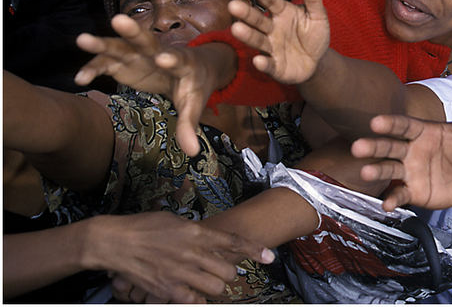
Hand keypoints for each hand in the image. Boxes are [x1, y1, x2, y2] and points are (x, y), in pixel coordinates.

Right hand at [74, 15, 234, 156]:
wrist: (189, 68)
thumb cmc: (193, 85)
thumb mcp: (194, 104)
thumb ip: (189, 125)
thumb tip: (192, 153)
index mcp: (183, 62)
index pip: (178, 59)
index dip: (171, 59)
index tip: (163, 59)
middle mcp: (158, 52)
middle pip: (147, 40)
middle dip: (134, 31)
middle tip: (119, 21)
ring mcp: (139, 55)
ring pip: (120, 45)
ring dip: (102, 42)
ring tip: (82, 39)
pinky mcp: (124, 61)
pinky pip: (106, 63)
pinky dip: (94, 67)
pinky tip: (80, 78)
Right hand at [87, 212, 273, 303]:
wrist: (114, 242)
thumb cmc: (143, 227)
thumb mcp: (175, 221)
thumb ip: (196, 232)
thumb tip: (210, 239)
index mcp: (196, 232)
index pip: (232, 242)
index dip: (254, 250)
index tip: (269, 257)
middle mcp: (192, 253)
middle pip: (228, 270)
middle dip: (230, 271)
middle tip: (222, 269)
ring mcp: (181, 273)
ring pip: (216, 287)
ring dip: (216, 286)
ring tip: (207, 280)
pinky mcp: (168, 290)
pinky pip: (195, 300)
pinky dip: (197, 298)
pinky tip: (193, 293)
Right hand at [228, 0, 328, 83]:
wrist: (317, 62)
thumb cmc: (313, 34)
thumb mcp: (318, 14)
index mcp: (282, 12)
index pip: (271, 0)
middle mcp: (272, 28)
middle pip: (258, 19)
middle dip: (246, 13)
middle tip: (233, 5)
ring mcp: (272, 48)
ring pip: (258, 40)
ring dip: (247, 35)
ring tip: (236, 29)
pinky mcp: (275, 67)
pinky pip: (269, 65)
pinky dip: (263, 63)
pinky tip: (258, 60)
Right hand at [351, 98, 451, 211]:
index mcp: (423, 131)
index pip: (404, 125)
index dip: (390, 123)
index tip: (375, 122)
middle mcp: (411, 149)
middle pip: (389, 146)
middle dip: (373, 146)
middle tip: (357, 147)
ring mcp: (410, 170)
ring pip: (389, 169)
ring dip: (376, 170)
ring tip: (365, 172)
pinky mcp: (414, 191)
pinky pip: (400, 194)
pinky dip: (392, 198)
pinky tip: (386, 204)